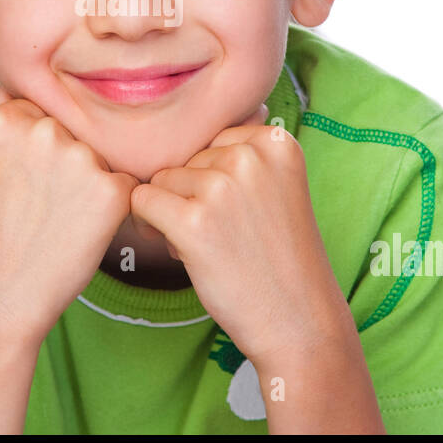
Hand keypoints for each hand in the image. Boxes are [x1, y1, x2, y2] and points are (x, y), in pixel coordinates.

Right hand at [0, 83, 138, 344]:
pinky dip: (110, 205)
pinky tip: (81, 231)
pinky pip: (123, 184)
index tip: (25, 178)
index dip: (35, 146)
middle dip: (64, 159)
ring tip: (58, 221)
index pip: (38, 108)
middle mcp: (44, 128)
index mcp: (5, 117)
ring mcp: (81, 157)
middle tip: (42, 204)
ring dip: (88, 180)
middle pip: (71, 129)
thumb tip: (17, 85)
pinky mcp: (112, 189)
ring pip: (99, 155)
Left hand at [128, 102, 350, 370]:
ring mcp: (221, 186)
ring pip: (161, 181)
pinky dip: (149, 226)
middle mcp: (250, 155)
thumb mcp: (277, 187)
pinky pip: (142, 203)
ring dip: (173, 214)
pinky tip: (181, 251)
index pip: (211, 140)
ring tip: (213, 246)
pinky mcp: (193, 222)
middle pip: (185, 159)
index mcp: (275, 140)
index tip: (240, 212)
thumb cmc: (281, 258)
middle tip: (228, 235)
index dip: (212, 179)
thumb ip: (242, 153)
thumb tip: (186, 122)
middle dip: (192, 196)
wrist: (300, 320)